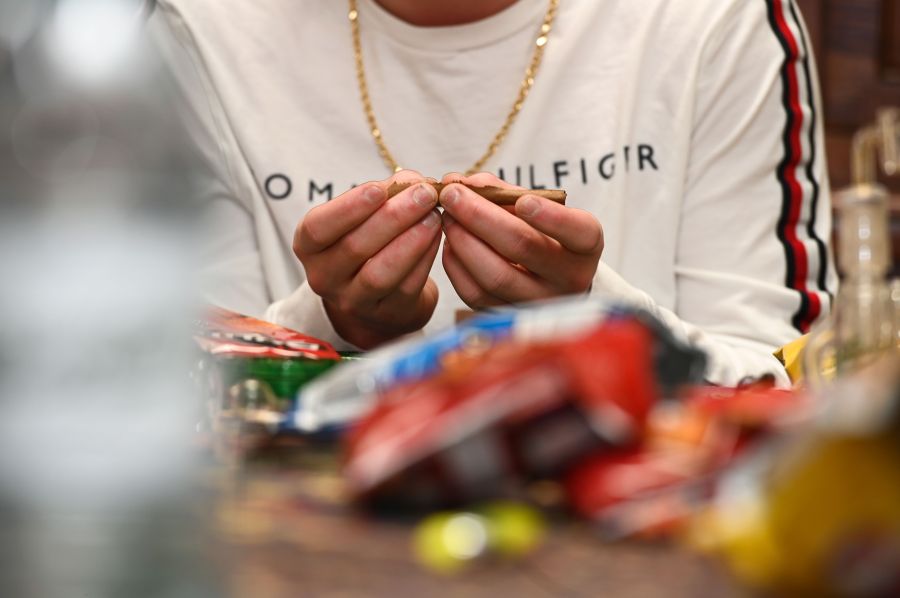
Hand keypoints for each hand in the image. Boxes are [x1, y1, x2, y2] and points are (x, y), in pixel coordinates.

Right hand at [293, 170, 440, 348]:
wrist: (381, 293)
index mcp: (309, 247)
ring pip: (380, 274)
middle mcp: (324, 278)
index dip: (347, 208)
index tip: (378, 188)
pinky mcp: (386, 314)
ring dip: (411, 241)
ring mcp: (353, 302)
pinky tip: (438, 236)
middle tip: (424, 193)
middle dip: (393, 217)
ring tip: (434, 215)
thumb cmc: (368, 241)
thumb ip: (385, 193)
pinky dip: (425, 259)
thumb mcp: (364, 216)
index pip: (318, 228)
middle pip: (355, 248)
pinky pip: (406, 287)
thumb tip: (413, 180)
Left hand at [439, 172, 602, 308]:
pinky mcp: (509, 316)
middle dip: (481, 216)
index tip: (525, 201)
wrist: (547, 279)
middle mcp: (569, 280)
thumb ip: (502, 191)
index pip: (579, 233)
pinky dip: (456, 265)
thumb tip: (460, 182)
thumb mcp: (536, 208)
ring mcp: (539, 303)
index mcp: (585, 247)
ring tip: (447, 216)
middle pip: (523, 248)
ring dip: (463, 240)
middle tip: (452, 193)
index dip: (552, 218)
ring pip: (495, 276)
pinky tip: (451, 242)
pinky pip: (475, 294)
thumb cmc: (541, 233)